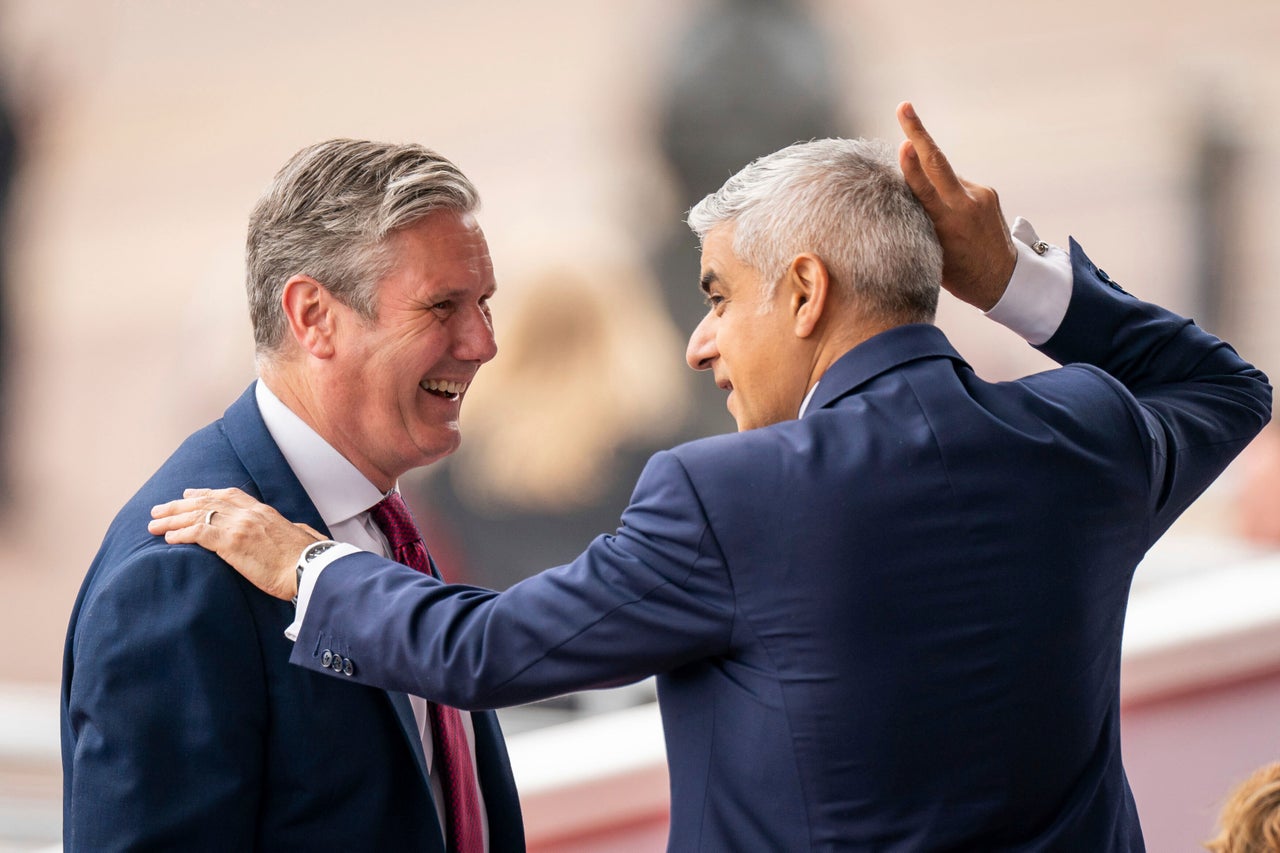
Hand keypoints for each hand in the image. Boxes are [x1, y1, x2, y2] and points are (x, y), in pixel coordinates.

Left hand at [148, 487, 323, 600]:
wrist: (310, 568)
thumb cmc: (308, 560)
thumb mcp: (301, 537)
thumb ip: (296, 530)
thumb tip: (304, 533)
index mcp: (263, 511)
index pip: (228, 494)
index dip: (205, 493)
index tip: (188, 494)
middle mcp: (249, 513)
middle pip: (206, 501)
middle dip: (178, 506)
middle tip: (158, 509)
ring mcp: (240, 526)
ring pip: (197, 515)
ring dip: (171, 520)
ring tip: (153, 525)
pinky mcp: (232, 542)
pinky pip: (198, 533)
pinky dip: (180, 534)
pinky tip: (168, 538)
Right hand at [896, 101, 1017, 310]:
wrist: (1005, 279)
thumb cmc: (958, 273)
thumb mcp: (932, 252)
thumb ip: (921, 220)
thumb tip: (905, 189)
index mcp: (949, 225)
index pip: (926, 191)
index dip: (912, 168)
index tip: (904, 145)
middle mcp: (966, 205)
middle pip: (938, 163)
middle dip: (918, 133)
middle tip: (904, 107)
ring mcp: (980, 195)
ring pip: (945, 177)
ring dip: (931, 182)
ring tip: (940, 217)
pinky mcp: (988, 192)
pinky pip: (957, 185)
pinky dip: (948, 194)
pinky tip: (954, 218)